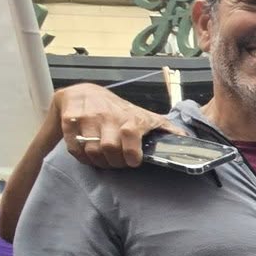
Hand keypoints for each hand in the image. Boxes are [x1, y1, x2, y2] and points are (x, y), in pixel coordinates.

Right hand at [56, 85, 181, 169]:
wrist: (85, 92)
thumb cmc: (120, 109)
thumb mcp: (145, 116)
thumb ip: (165, 128)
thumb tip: (185, 139)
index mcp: (130, 117)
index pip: (130, 134)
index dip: (132, 153)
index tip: (133, 162)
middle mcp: (108, 116)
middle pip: (109, 148)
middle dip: (114, 162)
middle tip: (117, 163)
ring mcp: (88, 118)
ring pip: (91, 149)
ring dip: (98, 162)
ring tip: (103, 161)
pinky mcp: (70, 120)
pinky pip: (73, 146)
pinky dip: (80, 156)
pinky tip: (87, 155)